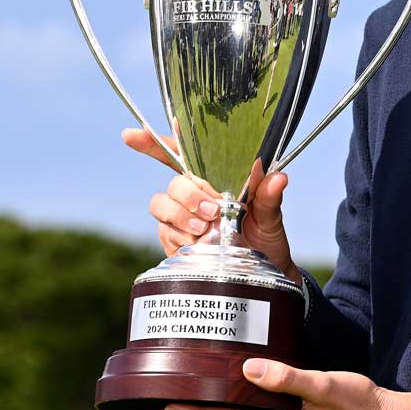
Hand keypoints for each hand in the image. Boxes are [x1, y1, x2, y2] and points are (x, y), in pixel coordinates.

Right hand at [122, 129, 293, 275]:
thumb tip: (278, 177)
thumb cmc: (266, 239)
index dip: (154, 143)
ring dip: (181, 215)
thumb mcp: (272, 217)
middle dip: (189, 194)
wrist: (261, 275)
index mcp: (213, 181)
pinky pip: (164, 232)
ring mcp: (181, 219)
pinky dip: (180, 237)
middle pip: (174, 183)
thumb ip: (269, 196)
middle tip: (213, 210)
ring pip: (161, 204)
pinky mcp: (174, 242)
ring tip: (205, 230)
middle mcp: (193, 197)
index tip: (132, 135)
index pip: (181, 156)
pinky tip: (199, 245)